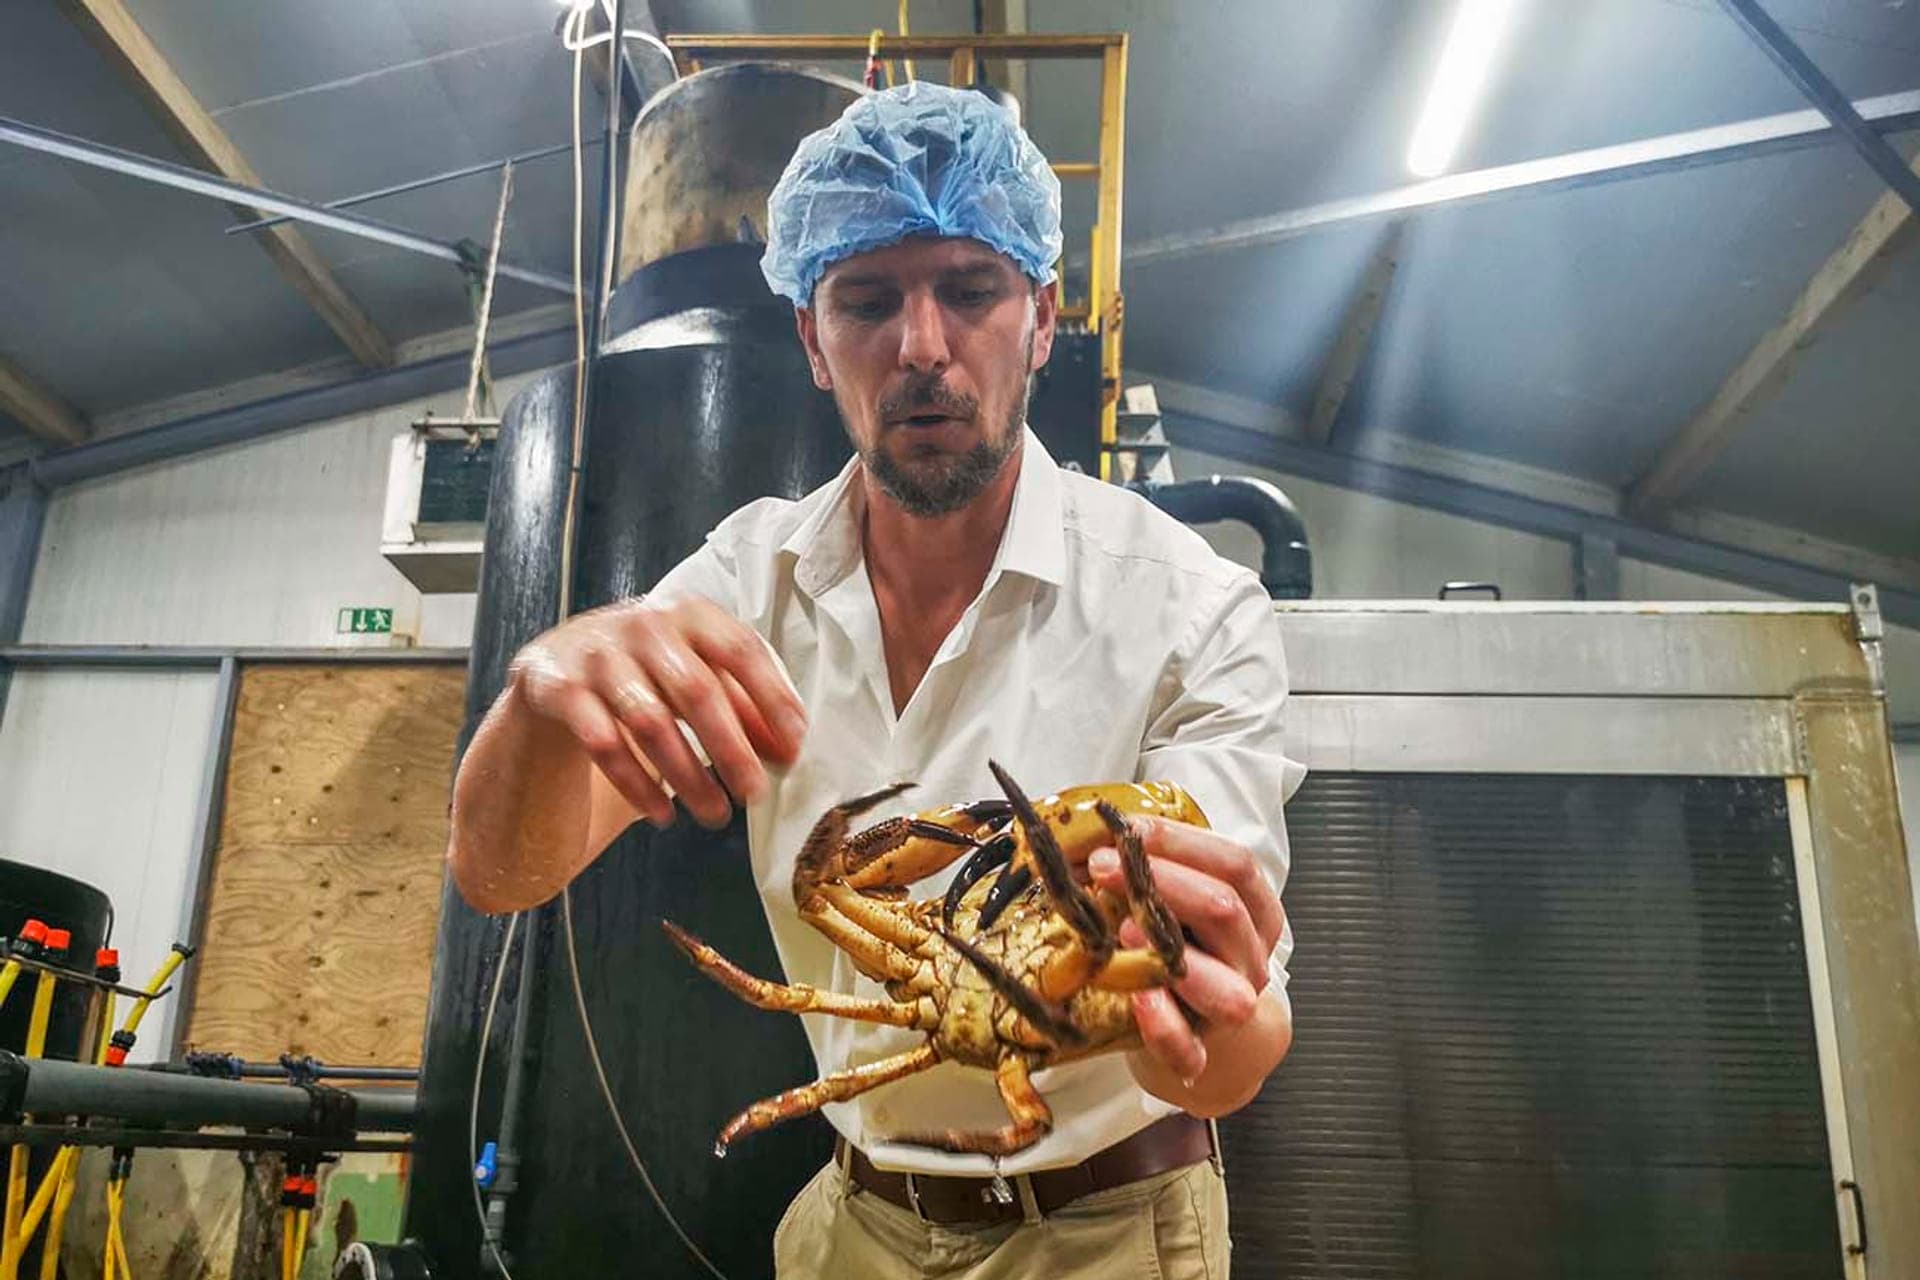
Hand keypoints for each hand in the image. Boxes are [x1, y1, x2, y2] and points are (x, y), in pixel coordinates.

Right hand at [506, 596, 806, 828]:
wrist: (562, 661)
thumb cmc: (650, 670)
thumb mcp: (698, 673)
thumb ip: (743, 704)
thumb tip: (787, 749)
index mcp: (691, 613)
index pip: (741, 650)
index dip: (772, 700)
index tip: (792, 748)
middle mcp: (645, 625)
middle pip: (697, 690)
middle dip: (731, 749)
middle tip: (754, 795)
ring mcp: (599, 654)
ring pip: (651, 722)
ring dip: (688, 777)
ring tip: (715, 816)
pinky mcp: (560, 687)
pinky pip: (604, 743)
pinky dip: (637, 785)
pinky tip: (662, 815)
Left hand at [1087, 818, 1287, 1093]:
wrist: (1192, 1025)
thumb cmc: (1182, 945)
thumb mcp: (1176, 899)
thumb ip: (1150, 868)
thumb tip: (1085, 835)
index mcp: (1255, 910)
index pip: (1235, 864)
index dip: (1179, 841)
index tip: (1126, 829)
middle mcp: (1251, 956)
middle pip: (1225, 909)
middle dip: (1161, 880)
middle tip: (1102, 865)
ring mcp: (1231, 1006)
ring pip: (1225, 985)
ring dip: (1172, 951)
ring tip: (1124, 927)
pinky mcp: (1198, 1052)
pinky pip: (1187, 1047)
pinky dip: (1162, 1026)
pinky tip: (1136, 998)